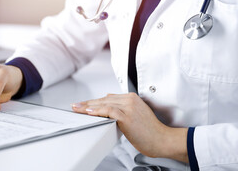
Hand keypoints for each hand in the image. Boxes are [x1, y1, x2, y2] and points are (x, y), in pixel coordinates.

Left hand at [72, 93, 188, 162]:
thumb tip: (108, 111)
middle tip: (75, 105)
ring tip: (77, 109)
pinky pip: (109, 111)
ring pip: (103, 104)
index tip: (83, 104)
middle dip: (87, 103)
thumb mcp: (135, 116)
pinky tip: (89, 113)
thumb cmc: (150, 132)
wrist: (162, 140)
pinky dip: (97, 111)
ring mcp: (129, 107)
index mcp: (132, 98)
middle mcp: (130, 100)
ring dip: (88, 107)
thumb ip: (123, 111)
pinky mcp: (127, 116)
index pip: (107, 98)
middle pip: (103, 99)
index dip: (93, 101)